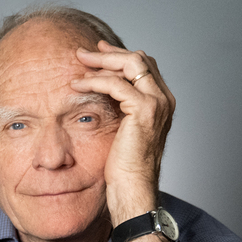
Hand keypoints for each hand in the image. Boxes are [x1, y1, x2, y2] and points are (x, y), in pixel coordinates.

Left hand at [71, 41, 175, 223]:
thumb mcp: (124, 133)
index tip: (98, 52)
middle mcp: (164, 99)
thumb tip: (104, 96)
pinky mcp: (143, 110)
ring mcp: (157, 103)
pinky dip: (95, 81)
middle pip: (139, 59)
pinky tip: (77, 85)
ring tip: (77, 64)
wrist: (133, 189)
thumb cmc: (125, 169)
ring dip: (100, 62)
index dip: (120, 56)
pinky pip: (116, 84)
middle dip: (109, 53)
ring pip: (130, 64)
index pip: (144, 66)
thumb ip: (121, 111)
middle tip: (83, 52)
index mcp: (162, 103)